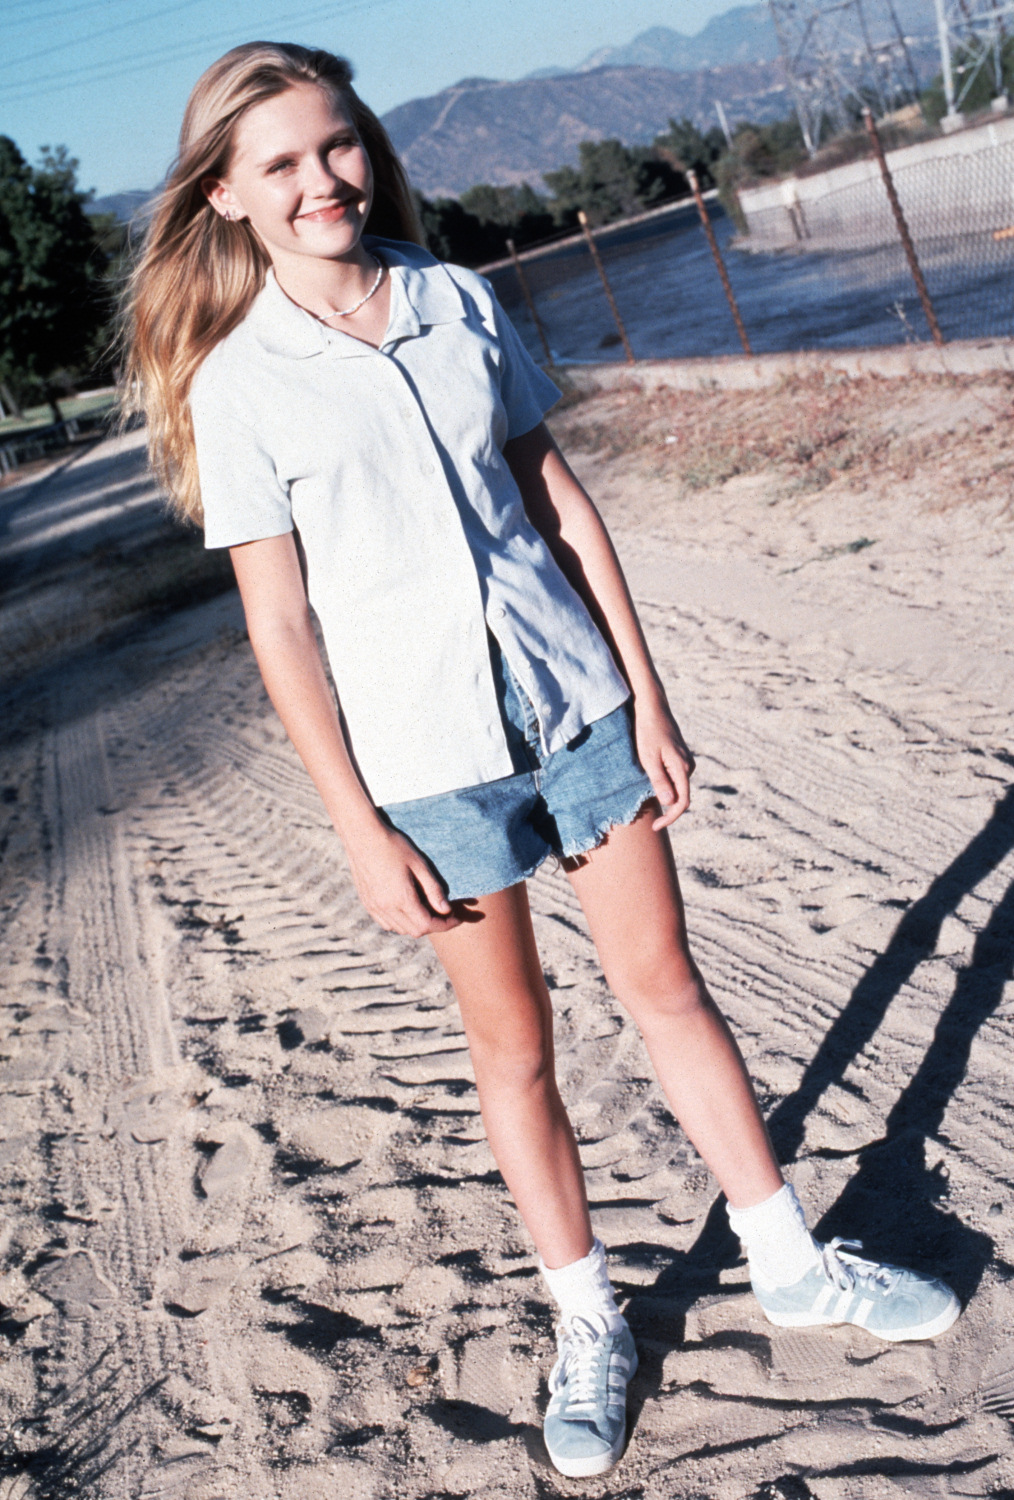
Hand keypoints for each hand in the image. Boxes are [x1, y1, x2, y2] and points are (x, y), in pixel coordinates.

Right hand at [345, 820, 461, 937]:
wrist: (362, 836)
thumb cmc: (393, 846)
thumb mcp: (419, 864)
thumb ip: (433, 889)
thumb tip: (446, 910)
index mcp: (401, 899)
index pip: (427, 925)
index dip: (445, 925)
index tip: (456, 918)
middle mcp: (386, 908)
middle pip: (415, 931)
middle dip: (433, 925)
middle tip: (445, 913)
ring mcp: (374, 907)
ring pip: (400, 929)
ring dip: (416, 924)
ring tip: (427, 909)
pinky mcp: (367, 903)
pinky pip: (386, 923)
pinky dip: (400, 922)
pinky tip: (407, 908)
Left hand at [632, 693, 695, 830]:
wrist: (652, 707)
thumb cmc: (647, 732)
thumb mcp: (648, 758)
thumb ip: (660, 781)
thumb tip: (670, 803)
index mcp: (682, 767)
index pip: (682, 801)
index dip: (670, 817)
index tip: (655, 826)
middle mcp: (688, 765)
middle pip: (680, 795)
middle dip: (665, 806)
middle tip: (646, 812)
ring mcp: (685, 760)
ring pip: (676, 786)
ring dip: (663, 791)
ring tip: (643, 782)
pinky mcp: (680, 756)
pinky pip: (674, 776)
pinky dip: (663, 781)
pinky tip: (649, 773)